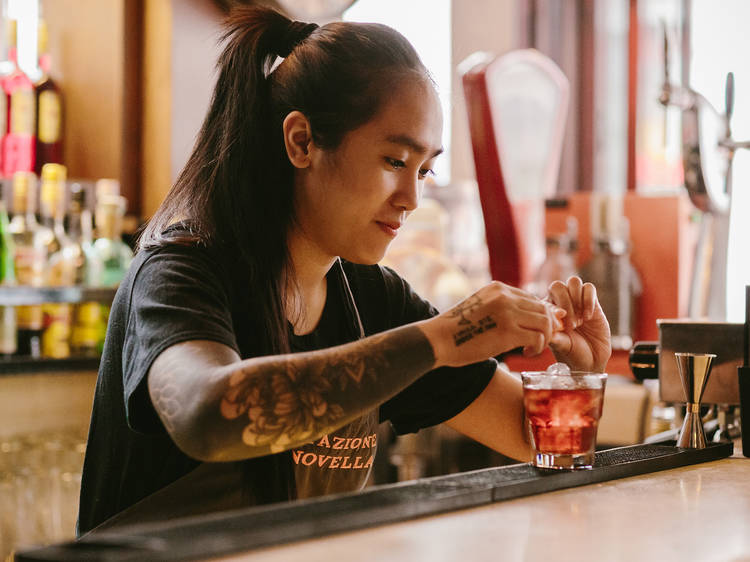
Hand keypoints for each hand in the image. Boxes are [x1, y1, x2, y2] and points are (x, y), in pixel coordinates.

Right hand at [427, 281, 564, 367]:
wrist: (438, 339)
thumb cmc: (455, 329)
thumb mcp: (479, 308)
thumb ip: (500, 309)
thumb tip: (522, 320)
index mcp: (498, 288)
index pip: (532, 298)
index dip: (539, 316)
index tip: (534, 331)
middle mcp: (505, 296)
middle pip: (543, 308)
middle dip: (547, 327)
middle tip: (537, 342)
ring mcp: (507, 312)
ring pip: (545, 322)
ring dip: (544, 338)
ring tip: (531, 349)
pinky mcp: (508, 332)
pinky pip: (538, 337)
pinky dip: (538, 348)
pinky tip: (526, 354)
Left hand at [545, 276, 611, 371]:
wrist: (591, 360)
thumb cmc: (571, 353)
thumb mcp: (560, 345)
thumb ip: (553, 335)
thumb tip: (545, 328)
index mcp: (547, 311)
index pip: (544, 298)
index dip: (553, 311)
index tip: (562, 329)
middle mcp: (560, 303)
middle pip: (557, 286)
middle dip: (566, 304)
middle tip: (572, 325)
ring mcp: (576, 301)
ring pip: (573, 282)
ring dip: (577, 300)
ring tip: (580, 321)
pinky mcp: (592, 302)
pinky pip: (589, 288)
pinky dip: (589, 300)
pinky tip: (588, 317)